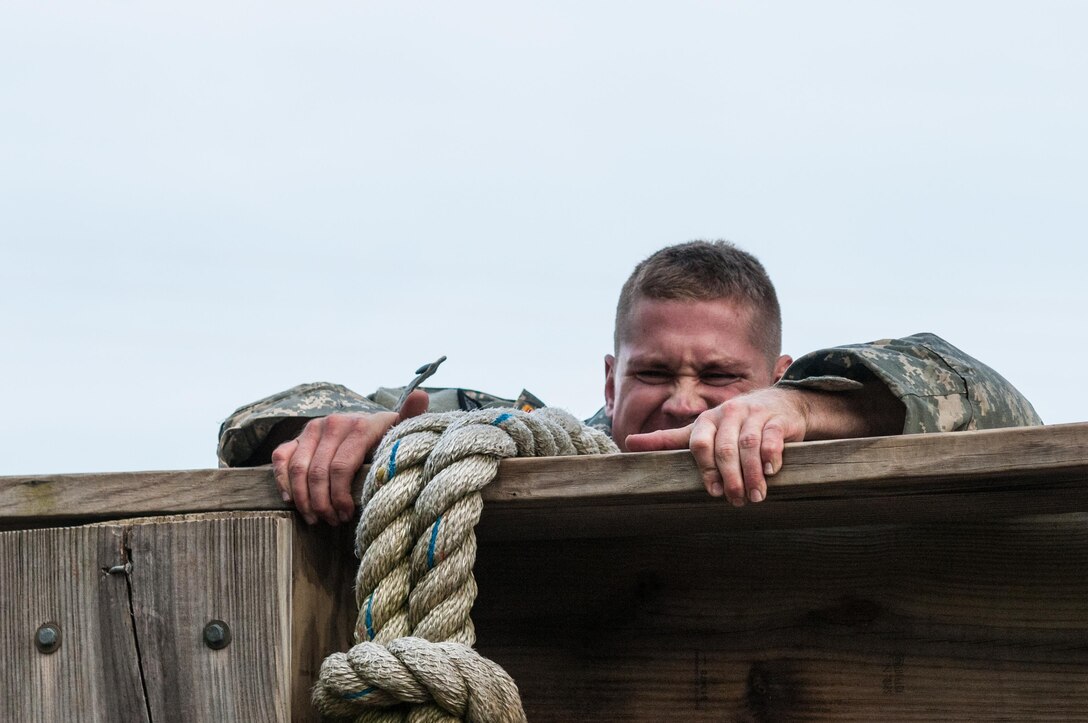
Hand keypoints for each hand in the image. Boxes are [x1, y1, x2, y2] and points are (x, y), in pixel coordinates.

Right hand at [271, 390, 429, 524]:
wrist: (371, 424)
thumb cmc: (390, 436)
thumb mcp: (403, 429)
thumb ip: (411, 416)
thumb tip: (421, 395)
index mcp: (359, 425)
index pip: (341, 467)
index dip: (340, 496)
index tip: (347, 515)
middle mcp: (333, 423)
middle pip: (319, 472)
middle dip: (323, 503)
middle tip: (332, 521)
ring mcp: (313, 428)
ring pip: (298, 468)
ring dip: (304, 498)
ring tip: (316, 518)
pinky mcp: (298, 435)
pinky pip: (281, 457)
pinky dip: (283, 480)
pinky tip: (292, 501)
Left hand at [625, 387, 809, 505]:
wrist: (780, 405)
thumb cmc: (734, 422)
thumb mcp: (702, 429)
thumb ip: (669, 439)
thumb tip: (628, 443)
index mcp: (707, 419)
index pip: (699, 444)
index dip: (705, 469)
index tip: (713, 492)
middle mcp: (728, 413)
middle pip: (724, 448)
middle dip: (730, 477)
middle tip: (736, 500)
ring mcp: (754, 414)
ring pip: (749, 445)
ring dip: (751, 474)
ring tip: (755, 496)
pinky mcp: (777, 419)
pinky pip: (772, 437)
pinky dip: (771, 456)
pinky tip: (771, 472)